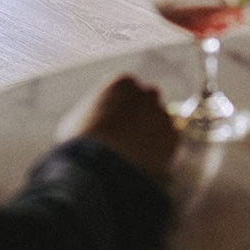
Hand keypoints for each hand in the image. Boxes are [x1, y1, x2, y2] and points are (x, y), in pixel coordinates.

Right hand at [58, 74, 177, 184]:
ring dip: (152, 137)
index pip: (129, 93)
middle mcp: (146, 93)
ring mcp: (161, 114)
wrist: (98, 166)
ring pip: (160, 124)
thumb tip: (91, 123)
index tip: (118, 127)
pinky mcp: (173, 137)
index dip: (123, 112)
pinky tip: (143, 164)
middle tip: (131, 141)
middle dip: (142, 119)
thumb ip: (91, 114)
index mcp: (122, 83)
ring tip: (135, 158)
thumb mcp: (76, 120)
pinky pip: (169, 144)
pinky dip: (160, 154)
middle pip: (148, 103)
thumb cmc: (79, 144)